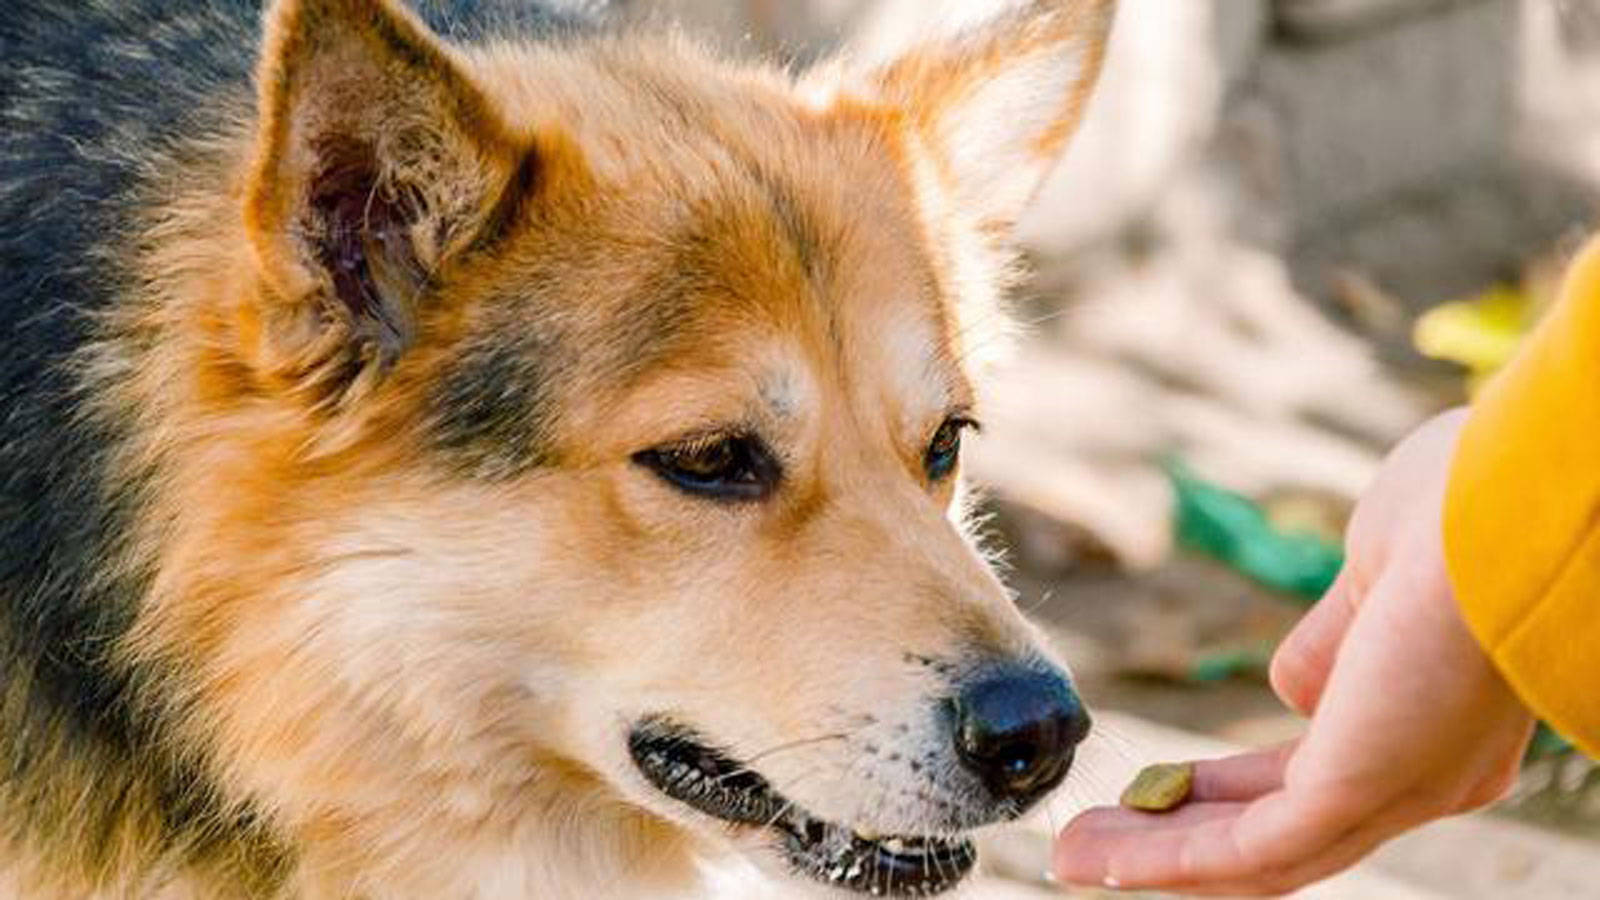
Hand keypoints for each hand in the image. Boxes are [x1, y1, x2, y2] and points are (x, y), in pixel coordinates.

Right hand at [1054, 410, 1535, 894]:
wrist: (1522, 493)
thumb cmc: (1467, 506)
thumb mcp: (1376, 571)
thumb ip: (1332, 638)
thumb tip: (1291, 689)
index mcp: (1433, 724)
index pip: (1311, 781)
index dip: (1224, 792)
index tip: (1157, 786)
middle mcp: (1425, 779)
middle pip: (1277, 835)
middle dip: (1178, 838)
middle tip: (1093, 842)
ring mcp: (1397, 790)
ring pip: (1258, 856)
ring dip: (1155, 862)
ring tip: (1070, 856)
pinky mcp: (1360, 788)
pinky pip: (1252, 849)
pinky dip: (1169, 858)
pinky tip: (1103, 856)